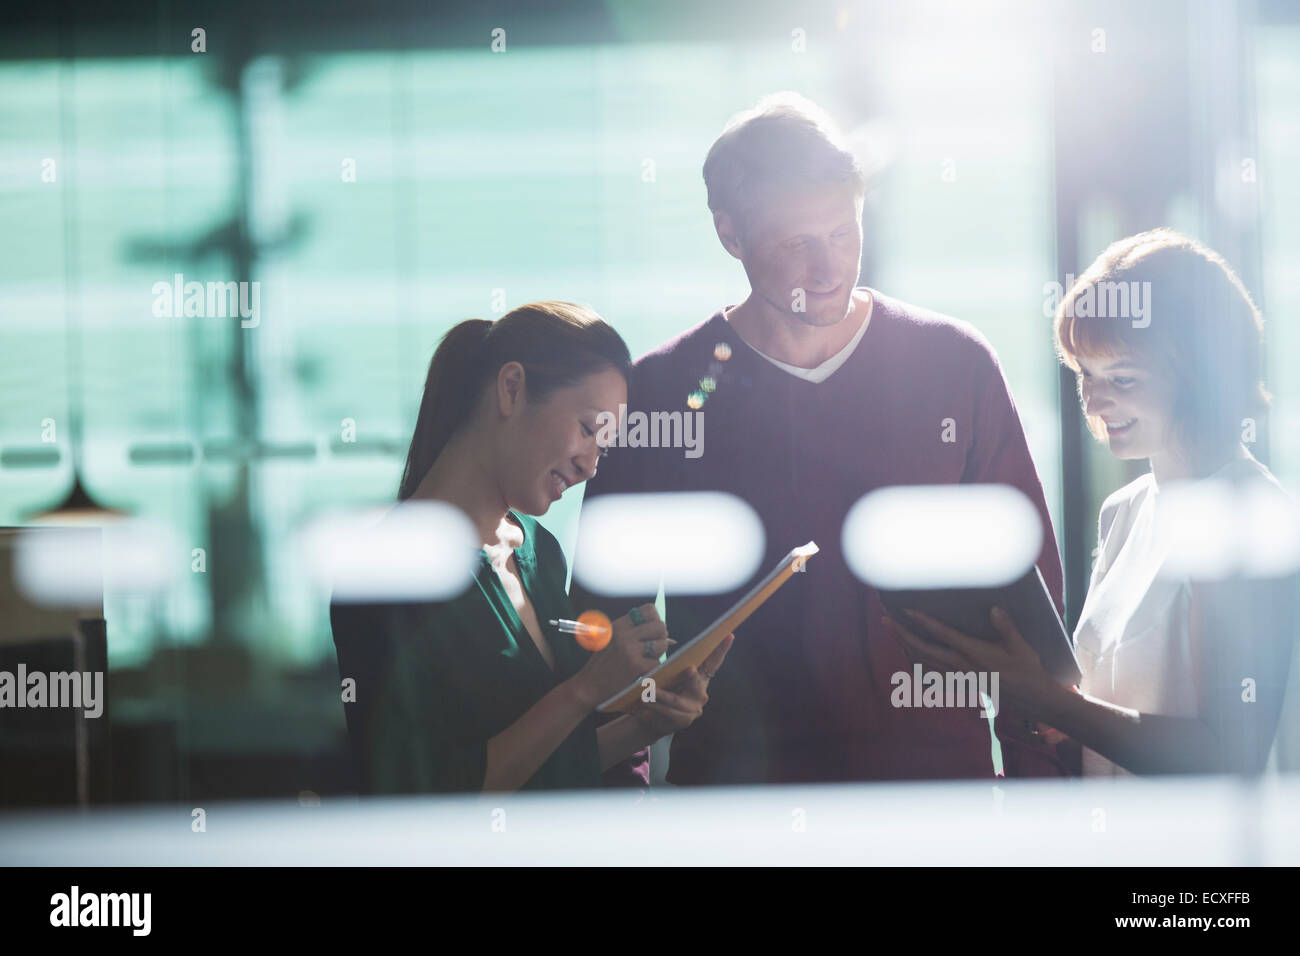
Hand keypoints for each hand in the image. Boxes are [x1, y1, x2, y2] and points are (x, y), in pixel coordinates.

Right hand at [573, 604, 668, 707]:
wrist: (590, 685)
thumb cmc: (603, 663)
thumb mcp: (612, 639)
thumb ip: (632, 631)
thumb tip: (661, 629)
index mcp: (619, 625)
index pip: (649, 610)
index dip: (655, 620)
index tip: (652, 631)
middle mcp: (624, 635)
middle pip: (660, 626)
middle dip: (661, 637)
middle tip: (654, 647)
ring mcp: (630, 650)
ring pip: (662, 644)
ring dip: (659, 654)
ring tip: (647, 660)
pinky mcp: (636, 666)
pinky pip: (658, 663)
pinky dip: (653, 669)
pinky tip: (643, 672)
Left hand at [629, 633, 734, 738]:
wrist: (653, 719)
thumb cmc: (662, 692)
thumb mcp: (668, 677)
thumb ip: (673, 668)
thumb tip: (668, 656)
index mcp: (700, 677)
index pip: (713, 662)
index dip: (721, 649)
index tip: (729, 635)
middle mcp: (701, 692)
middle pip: (697, 682)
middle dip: (692, 676)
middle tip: (688, 668)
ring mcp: (694, 708)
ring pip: (677, 700)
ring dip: (661, 695)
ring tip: (648, 690)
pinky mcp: (684, 720)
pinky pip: (669, 712)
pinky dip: (656, 706)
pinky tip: (646, 702)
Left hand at [880, 607, 1056, 711]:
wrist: (1031, 699)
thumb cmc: (1027, 669)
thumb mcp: (1021, 647)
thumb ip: (1006, 627)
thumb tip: (995, 609)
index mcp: (974, 653)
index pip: (942, 635)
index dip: (923, 622)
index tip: (906, 610)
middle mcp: (961, 665)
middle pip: (922, 649)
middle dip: (901, 634)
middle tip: (885, 620)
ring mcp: (958, 675)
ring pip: (923, 661)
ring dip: (905, 646)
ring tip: (892, 631)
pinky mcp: (960, 681)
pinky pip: (931, 672)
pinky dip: (917, 662)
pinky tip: (910, 654)